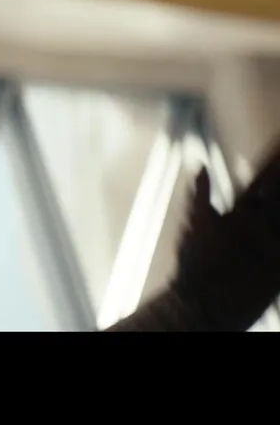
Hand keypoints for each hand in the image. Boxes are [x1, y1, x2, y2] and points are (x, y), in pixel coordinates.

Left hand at [171, 143, 279, 329]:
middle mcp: (259, 226)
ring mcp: (271, 245)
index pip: (263, 183)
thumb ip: (202, 197)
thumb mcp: (197, 226)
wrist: (203, 302)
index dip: (274, 165)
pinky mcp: (279, 267)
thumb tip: (199, 166)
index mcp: (240, 213)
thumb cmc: (196, 263)